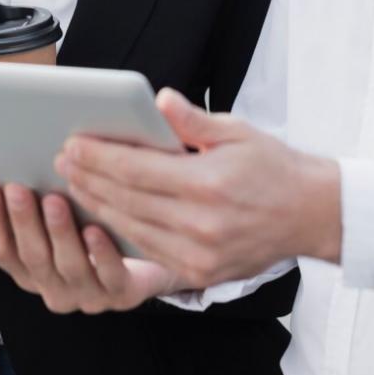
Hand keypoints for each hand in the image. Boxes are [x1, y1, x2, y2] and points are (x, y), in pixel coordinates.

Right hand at [0, 182, 179, 312]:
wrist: (142, 263)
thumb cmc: (85, 236)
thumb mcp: (43, 232)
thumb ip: (6, 229)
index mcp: (29, 272)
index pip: (1, 252)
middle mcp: (53, 288)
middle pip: (32, 256)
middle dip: (23, 221)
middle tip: (18, 188)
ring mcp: (86, 294)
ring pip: (68, 266)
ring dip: (59, 232)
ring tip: (55, 200)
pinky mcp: (120, 293)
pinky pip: (109, 275)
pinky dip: (100, 252)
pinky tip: (95, 229)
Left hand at [58, 87, 340, 288]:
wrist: (311, 214)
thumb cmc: (273, 167)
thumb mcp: (238, 131)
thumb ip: (193, 120)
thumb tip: (159, 101)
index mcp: (208, 184)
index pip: (136, 170)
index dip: (98, 157)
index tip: (72, 144)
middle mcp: (200, 224)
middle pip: (126, 200)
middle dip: (88, 179)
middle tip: (62, 160)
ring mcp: (199, 254)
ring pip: (131, 229)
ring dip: (97, 205)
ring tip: (74, 183)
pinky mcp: (199, 273)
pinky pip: (148, 250)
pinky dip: (121, 230)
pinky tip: (103, 212)